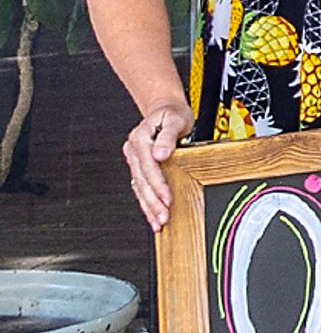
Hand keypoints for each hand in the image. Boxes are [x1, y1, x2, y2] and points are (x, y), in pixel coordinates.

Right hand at [121, 104, 187, 233]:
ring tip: (158, 222)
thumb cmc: (172, 115)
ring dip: (148, 207)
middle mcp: (134, 151)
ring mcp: (134, 160)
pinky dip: (146, 203)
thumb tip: (161, 154)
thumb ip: (168, 137)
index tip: (167, 199)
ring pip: (139, 187)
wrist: (164, 110)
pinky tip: (152, 215)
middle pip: (142, 181)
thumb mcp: (175, 119)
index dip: (158, 184)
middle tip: (163, 217)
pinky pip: (141, 187)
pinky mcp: (139, 167)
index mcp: (140, 139)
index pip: (149, 166)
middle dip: (153, 201)